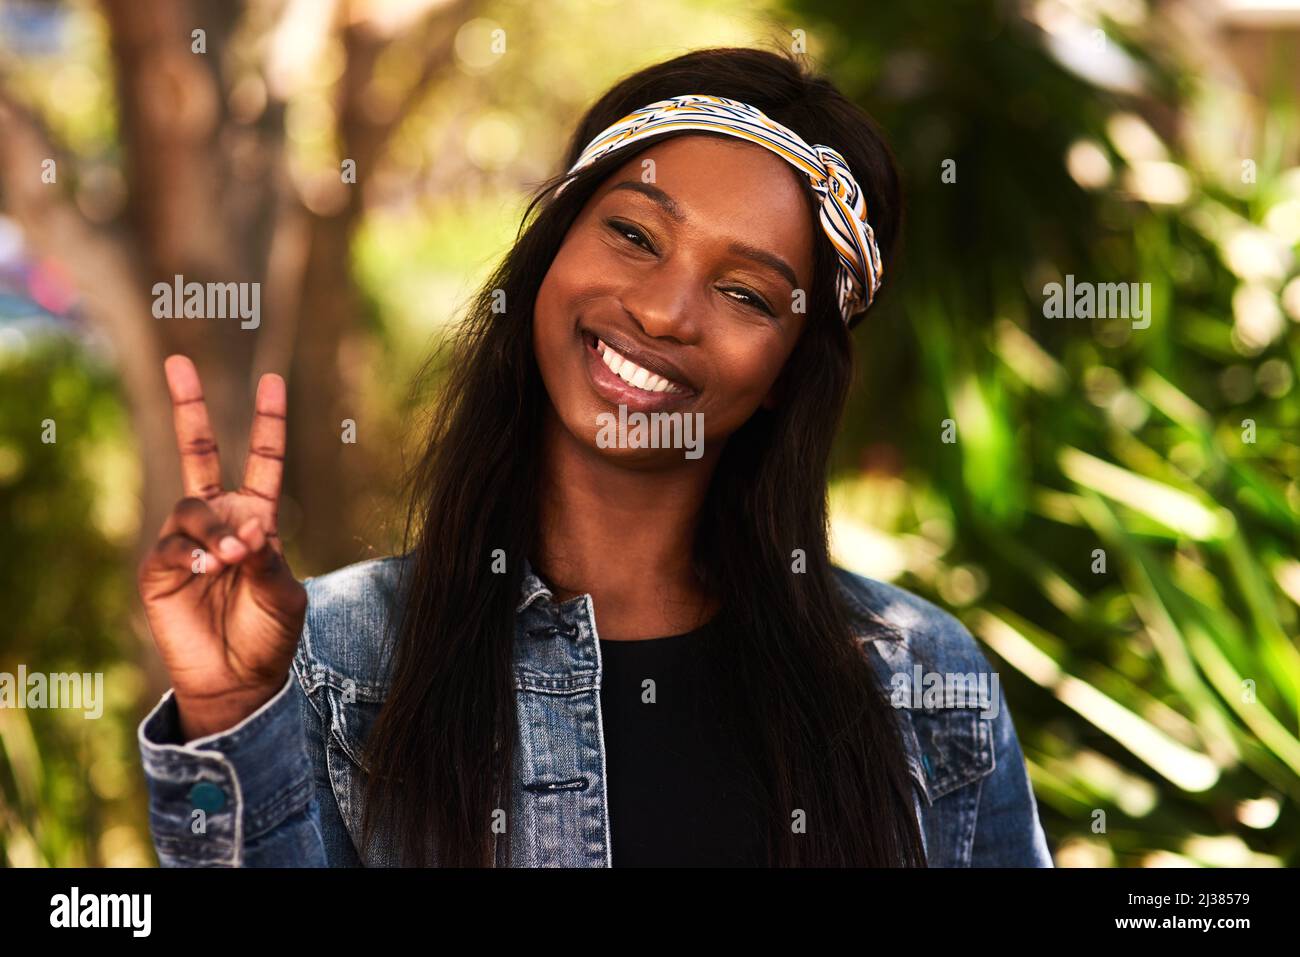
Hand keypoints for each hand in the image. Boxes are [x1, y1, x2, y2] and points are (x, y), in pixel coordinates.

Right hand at [137, 355, 307, 740]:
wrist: (240, 680)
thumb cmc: (270, 635)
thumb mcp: (285, 595)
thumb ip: (271, 559)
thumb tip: (251, 529)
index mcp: (258, 518)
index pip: (263, 460)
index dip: (267, 423)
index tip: (273, 380)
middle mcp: (219, 520)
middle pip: (199, 453)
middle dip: (189, 408)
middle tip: (178, 362)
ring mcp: (186, 542)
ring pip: (193, 507)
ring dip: (217, 528)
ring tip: (235, 558)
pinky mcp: (159, 570)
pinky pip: (173, 545)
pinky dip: (194, 554)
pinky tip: (210, 569)